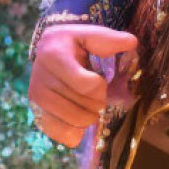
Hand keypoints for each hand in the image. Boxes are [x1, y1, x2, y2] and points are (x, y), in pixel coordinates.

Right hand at [28, 23, 137, 147]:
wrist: (46, 50)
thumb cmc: (72, 44)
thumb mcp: (88, 35)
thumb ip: (108, 39)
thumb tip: (132, 42)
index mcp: (54, 55)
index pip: (86, 86)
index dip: (100, 87)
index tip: (99, 79)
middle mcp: (40, 79)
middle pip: (83, 108)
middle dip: (97, 103)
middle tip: (93, 92)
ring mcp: (37, 98)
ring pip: (75, 123)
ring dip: (88, 117)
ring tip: (86, 103)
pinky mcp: (36, 113)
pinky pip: (61, 133)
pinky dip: (75, 131)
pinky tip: (76, 117)